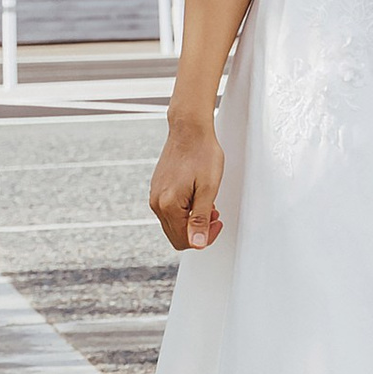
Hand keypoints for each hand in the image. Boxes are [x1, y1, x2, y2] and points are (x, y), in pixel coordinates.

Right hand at [150, 115, 225, 250]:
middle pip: (176, 235)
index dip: (204, 238)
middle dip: (197, 230)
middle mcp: (156, 203)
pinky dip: (184, 209)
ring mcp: (155, 195)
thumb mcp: (208, 188)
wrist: (189, 129)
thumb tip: (197, 244)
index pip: (184, 241)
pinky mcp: (157, 188)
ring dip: (191, 219)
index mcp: (168, 205)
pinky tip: (196, 195)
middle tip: (214, 213)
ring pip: (173, 223)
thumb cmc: (202, 153)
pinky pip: (170, 210)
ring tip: (207, 201)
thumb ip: (201, 219)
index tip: (217, 222)